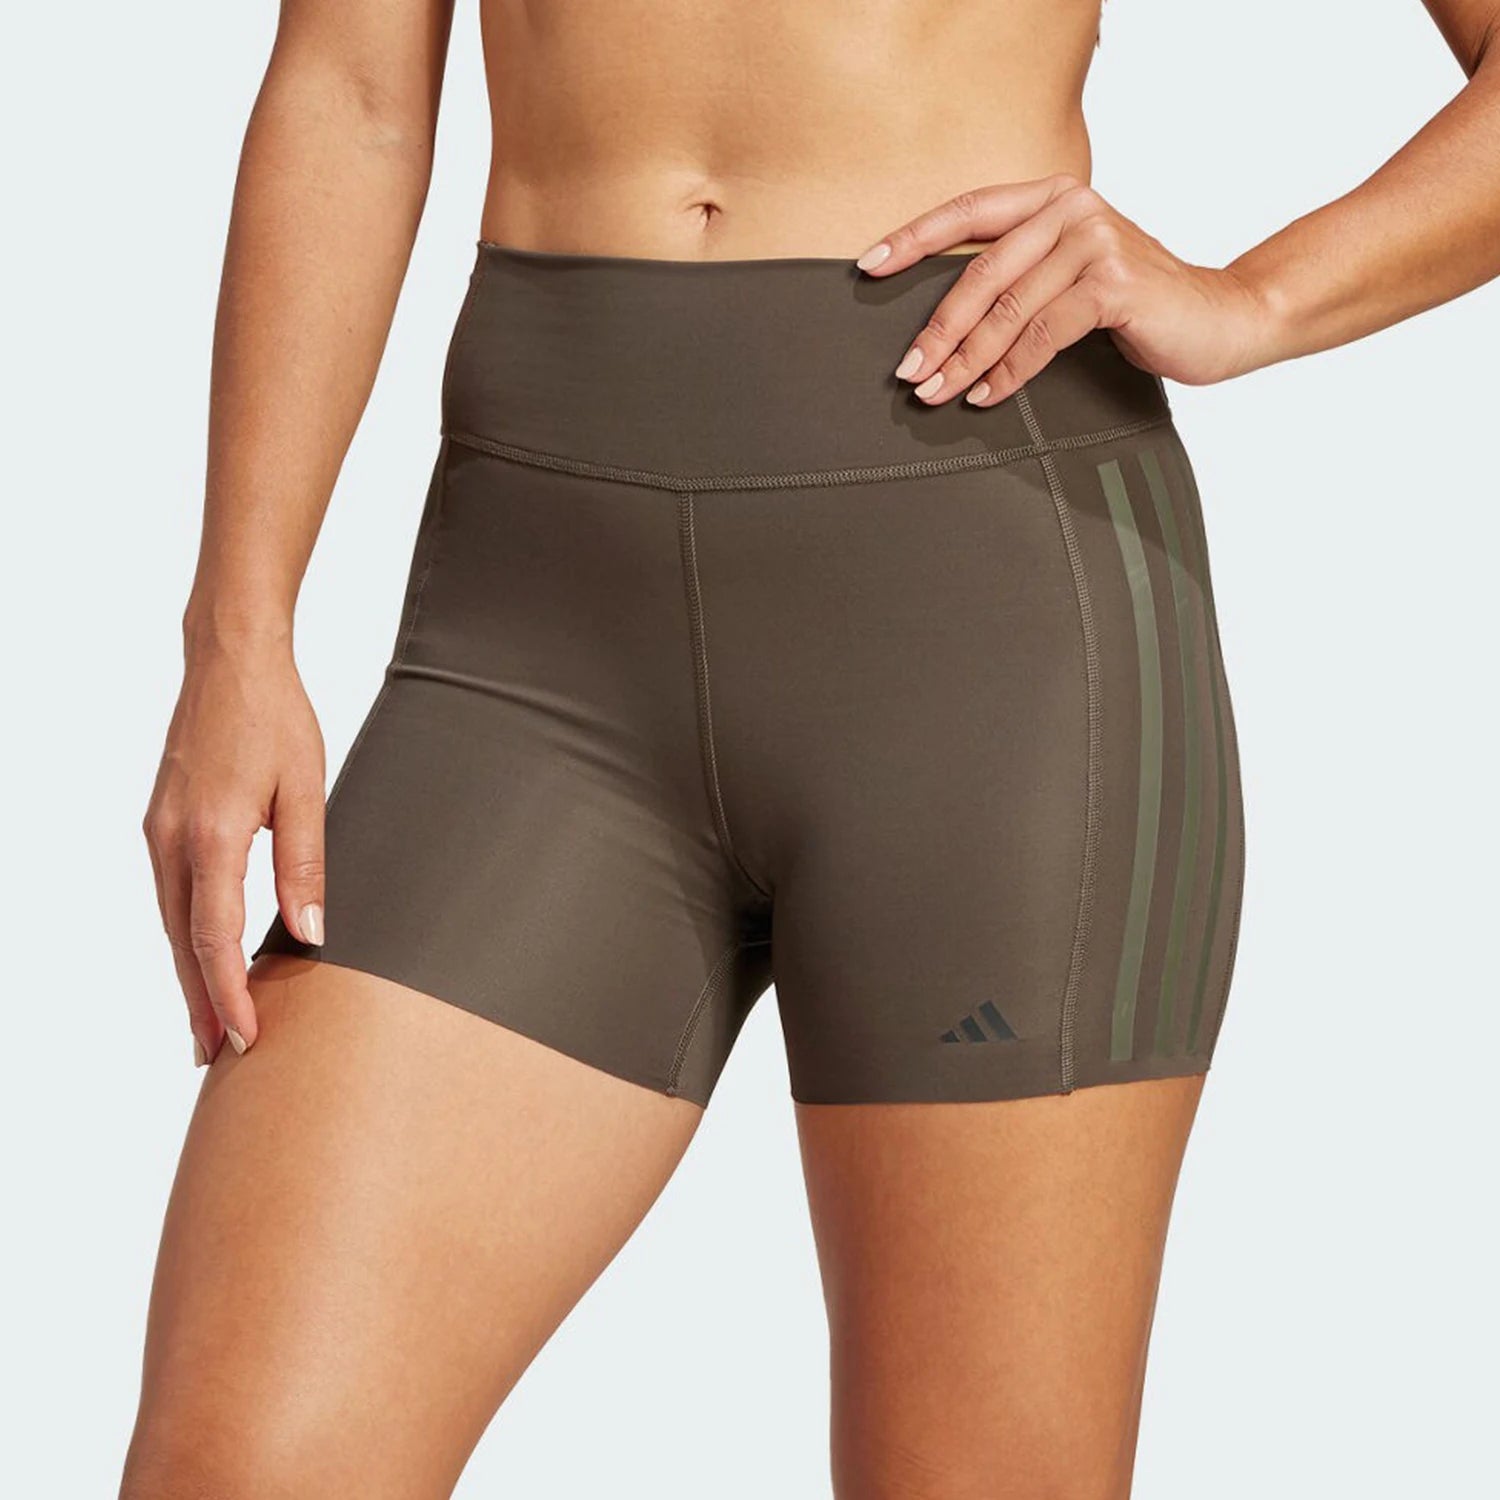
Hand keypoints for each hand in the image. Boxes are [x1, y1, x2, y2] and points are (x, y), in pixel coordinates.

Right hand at [142, 634, 325, 1064]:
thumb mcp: (306, 789)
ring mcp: (159, 831)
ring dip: (191, 976)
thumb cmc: (275, 718)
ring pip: (173, 923)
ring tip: (210, 1025)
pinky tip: (201, 959)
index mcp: (211, 835)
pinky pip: (172, 896)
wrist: (229, 662)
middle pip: (184, 942)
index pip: (215, 938)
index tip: (247, 1038)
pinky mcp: (162, 824)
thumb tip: (310, 934)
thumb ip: (306, 864)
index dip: (230, 995)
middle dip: (202, 1003)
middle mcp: (172, 840)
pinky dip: (186, 937)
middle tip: (218, 1057)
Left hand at [856, 175, 1274, 404]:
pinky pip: (1042, 335)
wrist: (1221, 319)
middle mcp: (1072, 209)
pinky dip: (1009, 372)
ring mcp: (1095, 242)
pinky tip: (986, 396)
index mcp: (1053, 197)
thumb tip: (945, 324)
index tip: (866, 267)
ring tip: (935, 393)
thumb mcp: (1071, 277)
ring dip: (965, 359)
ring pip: (1008, 309)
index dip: (913, 239)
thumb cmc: (1138, 305)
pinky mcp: (1114, 284)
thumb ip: (1021, 277)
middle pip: (981, 273)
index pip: (968, 212)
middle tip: (907, 370)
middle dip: (937, 329)